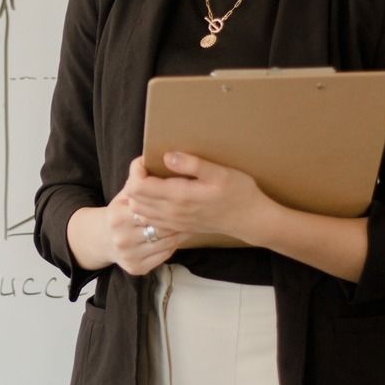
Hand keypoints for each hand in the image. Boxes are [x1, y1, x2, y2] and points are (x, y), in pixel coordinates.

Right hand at [98, 185, 187, 275]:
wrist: (101, 241)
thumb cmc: (119, 214)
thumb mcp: (123, 196)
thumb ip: (137, 181)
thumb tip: (150, 159)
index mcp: (117, 216)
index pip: (149, 208)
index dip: (168, 202)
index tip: (183, 196)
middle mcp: (121, 238)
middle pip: (160, 227)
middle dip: (177, 219)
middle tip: (193, 211)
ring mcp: (128, 255)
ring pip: (166, 242)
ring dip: (181, 233)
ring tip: (191, 223)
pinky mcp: (135, 268)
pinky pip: (164, 256)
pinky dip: (174, 246)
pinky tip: (179, 237)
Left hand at [122, 153, 267, 243]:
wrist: (250, 220)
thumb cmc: (239, 193)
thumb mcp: (220, 173)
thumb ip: (192, 164)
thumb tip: (167, 157)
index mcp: (179, 196)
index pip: (138, 186)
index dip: (136, 169)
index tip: (146, 158)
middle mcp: (171, 212)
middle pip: (134, 198)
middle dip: (134, 179)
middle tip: (148, 166)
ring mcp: (174, 222)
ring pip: (139, 210)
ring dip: (138, 194)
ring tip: (151, 179)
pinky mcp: (178, 227)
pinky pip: (150, 220)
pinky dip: (145, 207)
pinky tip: (157, 195)